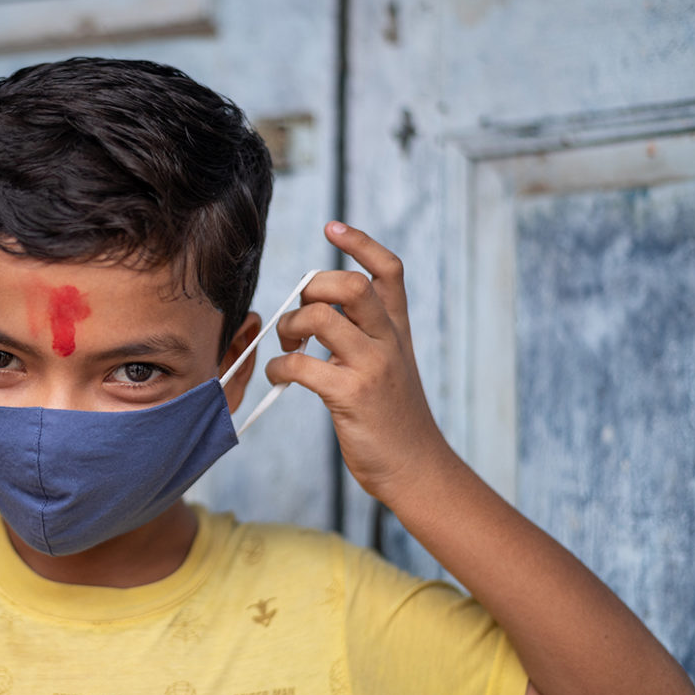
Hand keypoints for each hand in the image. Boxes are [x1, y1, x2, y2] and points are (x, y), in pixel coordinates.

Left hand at [265, 221, 447, 504]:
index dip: (360, 243)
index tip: (332, 227)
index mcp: (397, 330)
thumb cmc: (392, 418)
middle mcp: (388, 341)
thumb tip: (312, 312)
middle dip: (313, 288)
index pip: (388, 270)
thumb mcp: (389, 366)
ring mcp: (372, 367)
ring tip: (287, 346)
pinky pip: (301, 364)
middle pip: (352, 285)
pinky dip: (278, 367)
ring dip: (290, 326)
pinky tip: (279, 377)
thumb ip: (363, 335)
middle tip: (301, 314)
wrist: (416, 467)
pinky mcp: (352, 395)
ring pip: (322, 317)